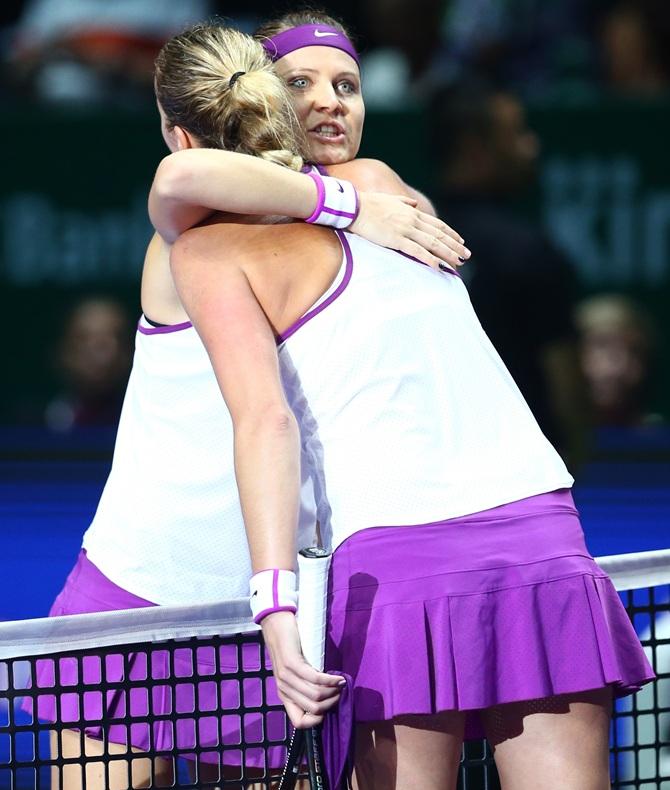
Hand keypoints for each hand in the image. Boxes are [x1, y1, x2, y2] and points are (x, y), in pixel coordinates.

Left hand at [261, 611, 344, 728]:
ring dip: (333, 692)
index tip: (328, 708)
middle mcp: (284, 689)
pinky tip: (339, 678)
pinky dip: (331, 680)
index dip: (317, 721)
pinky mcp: (292, 663)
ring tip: (341, 684)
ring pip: (316, 695)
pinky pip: (315, 678)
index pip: (299, 722)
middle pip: (313, 709)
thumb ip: (303, 687)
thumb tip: (325, 699)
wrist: (275, 625)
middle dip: (331, 703)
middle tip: (339, 693)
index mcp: (284, 695)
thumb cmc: (288, 648)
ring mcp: (287, 677)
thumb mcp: (293, 674)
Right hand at [350, 192, 470, 270]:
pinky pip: (416, 251)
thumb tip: (414, 203)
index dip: (451, 234)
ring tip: (457, 263)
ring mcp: (405, 229)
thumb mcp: (391, 199)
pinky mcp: (395, 239)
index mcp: (412, 211)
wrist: (354, 206)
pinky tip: (437, 266)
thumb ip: (404, 201)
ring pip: (432, 243)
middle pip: (439, 235)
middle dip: (454, 246)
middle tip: (466, 256)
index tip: (461, 242)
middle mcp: (412, 220)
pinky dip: (428, 258)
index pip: (437, 224)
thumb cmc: (369, 203)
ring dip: (446, 254)